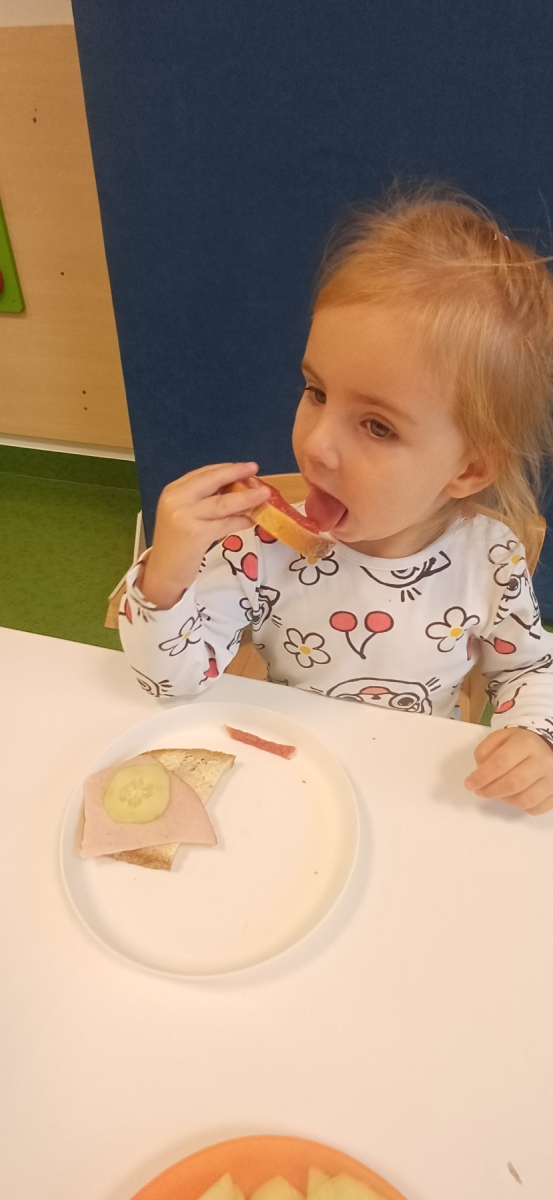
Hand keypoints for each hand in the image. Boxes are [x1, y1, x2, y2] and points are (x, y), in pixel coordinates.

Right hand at [138, 462, 269, 607]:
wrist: (163, 571)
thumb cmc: (177, 543)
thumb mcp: (185, 515)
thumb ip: (205, 501)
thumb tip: (238, 491)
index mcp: (173, 491)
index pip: (202, 473)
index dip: (225, 469)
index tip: (244, 467)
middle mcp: (177, 499)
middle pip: (211, 481)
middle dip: (235, 473)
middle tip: (254, 468)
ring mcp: (185, 516)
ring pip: (222, 503)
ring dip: (246, 498)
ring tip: (264, 494)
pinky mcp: (195, 534)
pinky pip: (225, 524)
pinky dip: (241, 521)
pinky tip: (252, 520)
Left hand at [465, 727, 552, 814]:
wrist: (545, 747)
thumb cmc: (517, 744)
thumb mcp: (498, 738)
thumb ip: (484, 752)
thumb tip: (479, 774)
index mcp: (526, 743)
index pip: (501, 762)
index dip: (482, 776)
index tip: (470, 784)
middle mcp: (543, 761)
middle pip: (514, 783)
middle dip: (491, 791)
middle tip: (480, 791)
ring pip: (525, 799)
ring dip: (506, 800)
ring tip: (498, 792)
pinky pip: (536, 809)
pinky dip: (522, 807)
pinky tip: (515, 796)